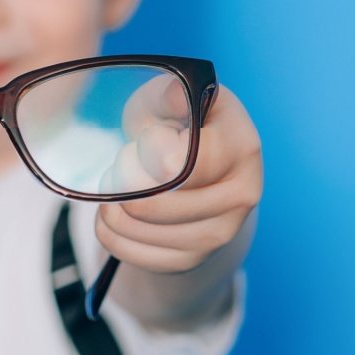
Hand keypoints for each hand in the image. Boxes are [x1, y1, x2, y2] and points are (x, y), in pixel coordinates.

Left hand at [95, 84, 261, 324]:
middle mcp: (243, 194)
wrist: (193, 168)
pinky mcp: (194, 259)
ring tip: (116, 187)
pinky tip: (114, 213)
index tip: (138, 143)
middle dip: (125, 180)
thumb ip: (168, 95)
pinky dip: (111, 233)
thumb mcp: (169, 99)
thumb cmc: (177, 124)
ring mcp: (221, 233)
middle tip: (120, 165)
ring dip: (114, 207)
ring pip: (145, 230)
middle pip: (161, 203)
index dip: (149, 153)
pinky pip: (135, 254)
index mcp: (242, 145)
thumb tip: (175, 97)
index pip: (188, 164)